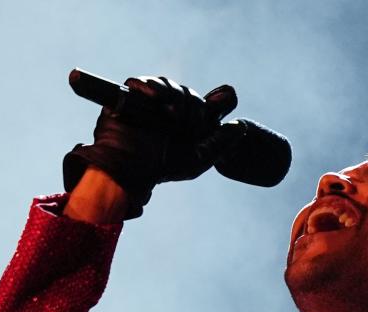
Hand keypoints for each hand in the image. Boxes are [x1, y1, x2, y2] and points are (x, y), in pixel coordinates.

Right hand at [63, 76, 242, 217]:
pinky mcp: (126, 98)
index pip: (202, 103)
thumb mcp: (198, 158)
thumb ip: (220, 143)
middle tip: (190, 124)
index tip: (224, 103)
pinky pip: (137, 82)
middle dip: (193, 105)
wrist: (129, 173)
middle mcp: (166, 110)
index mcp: (184, 123)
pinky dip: (149, 86)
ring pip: (165, 84)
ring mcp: (147, 103)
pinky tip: (156, 98)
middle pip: (186, 92)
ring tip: (174, 114)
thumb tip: (240, 125)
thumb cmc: (161, 169)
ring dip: (175, 95)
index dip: (215, 102)